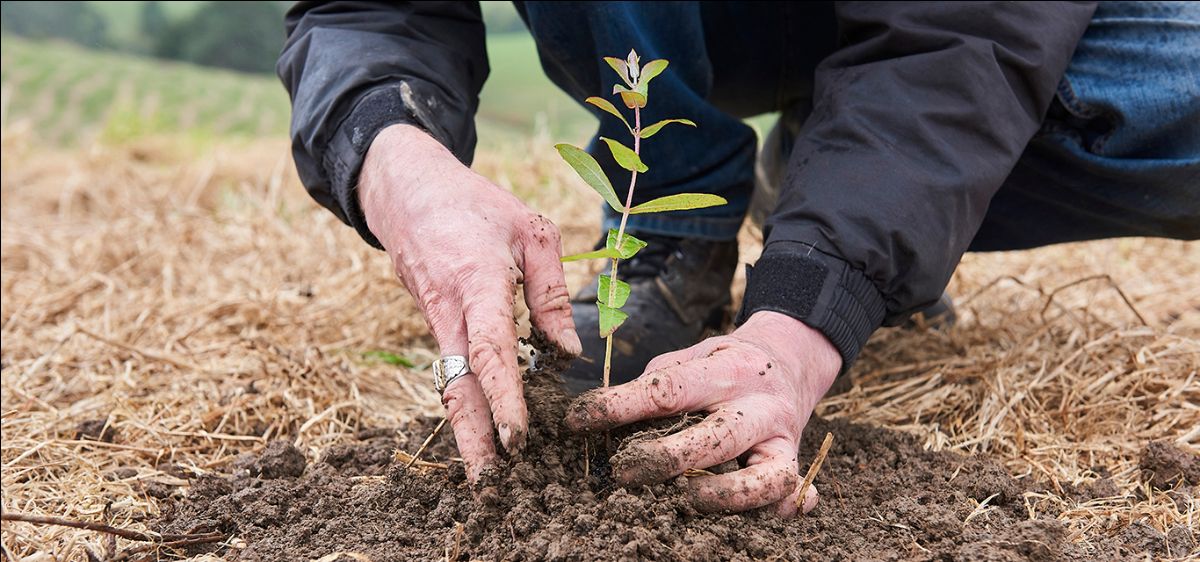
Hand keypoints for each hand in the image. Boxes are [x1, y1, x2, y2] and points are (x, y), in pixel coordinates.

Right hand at [359, 124, 581, 481]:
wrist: (405, 190)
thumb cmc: (476, 204)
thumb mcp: (531, 230)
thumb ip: (553, 291)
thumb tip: (568, 352)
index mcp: (476, 282)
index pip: (491, 350)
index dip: (505, 397)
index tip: (518, 438)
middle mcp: (448, 310)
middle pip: (459, 386)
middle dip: (474, 440)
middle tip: (490, 487)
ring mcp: (434, 321)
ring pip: (451, 385)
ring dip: (468, 430)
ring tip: (489, 477)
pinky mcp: (433, 325)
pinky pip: (450, 370)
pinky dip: (466, 404)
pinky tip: (483, 433)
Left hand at [565, 310, 840, 515]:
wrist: (788, 361)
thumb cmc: (722, 365)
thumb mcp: (690, 358)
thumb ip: (656, 387)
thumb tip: (606, 422)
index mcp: (726, 370)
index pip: (669, 390)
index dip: (619, 406)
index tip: (578, 420)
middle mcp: (759, 404)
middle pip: (718, 437)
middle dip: (668, 459)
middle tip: (624, 472)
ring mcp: (781, 437)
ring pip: (767, 477)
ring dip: (728, 495)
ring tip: (689, 499)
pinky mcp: (792, 462)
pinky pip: (794, 492)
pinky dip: (785, 508)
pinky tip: (767, 516)